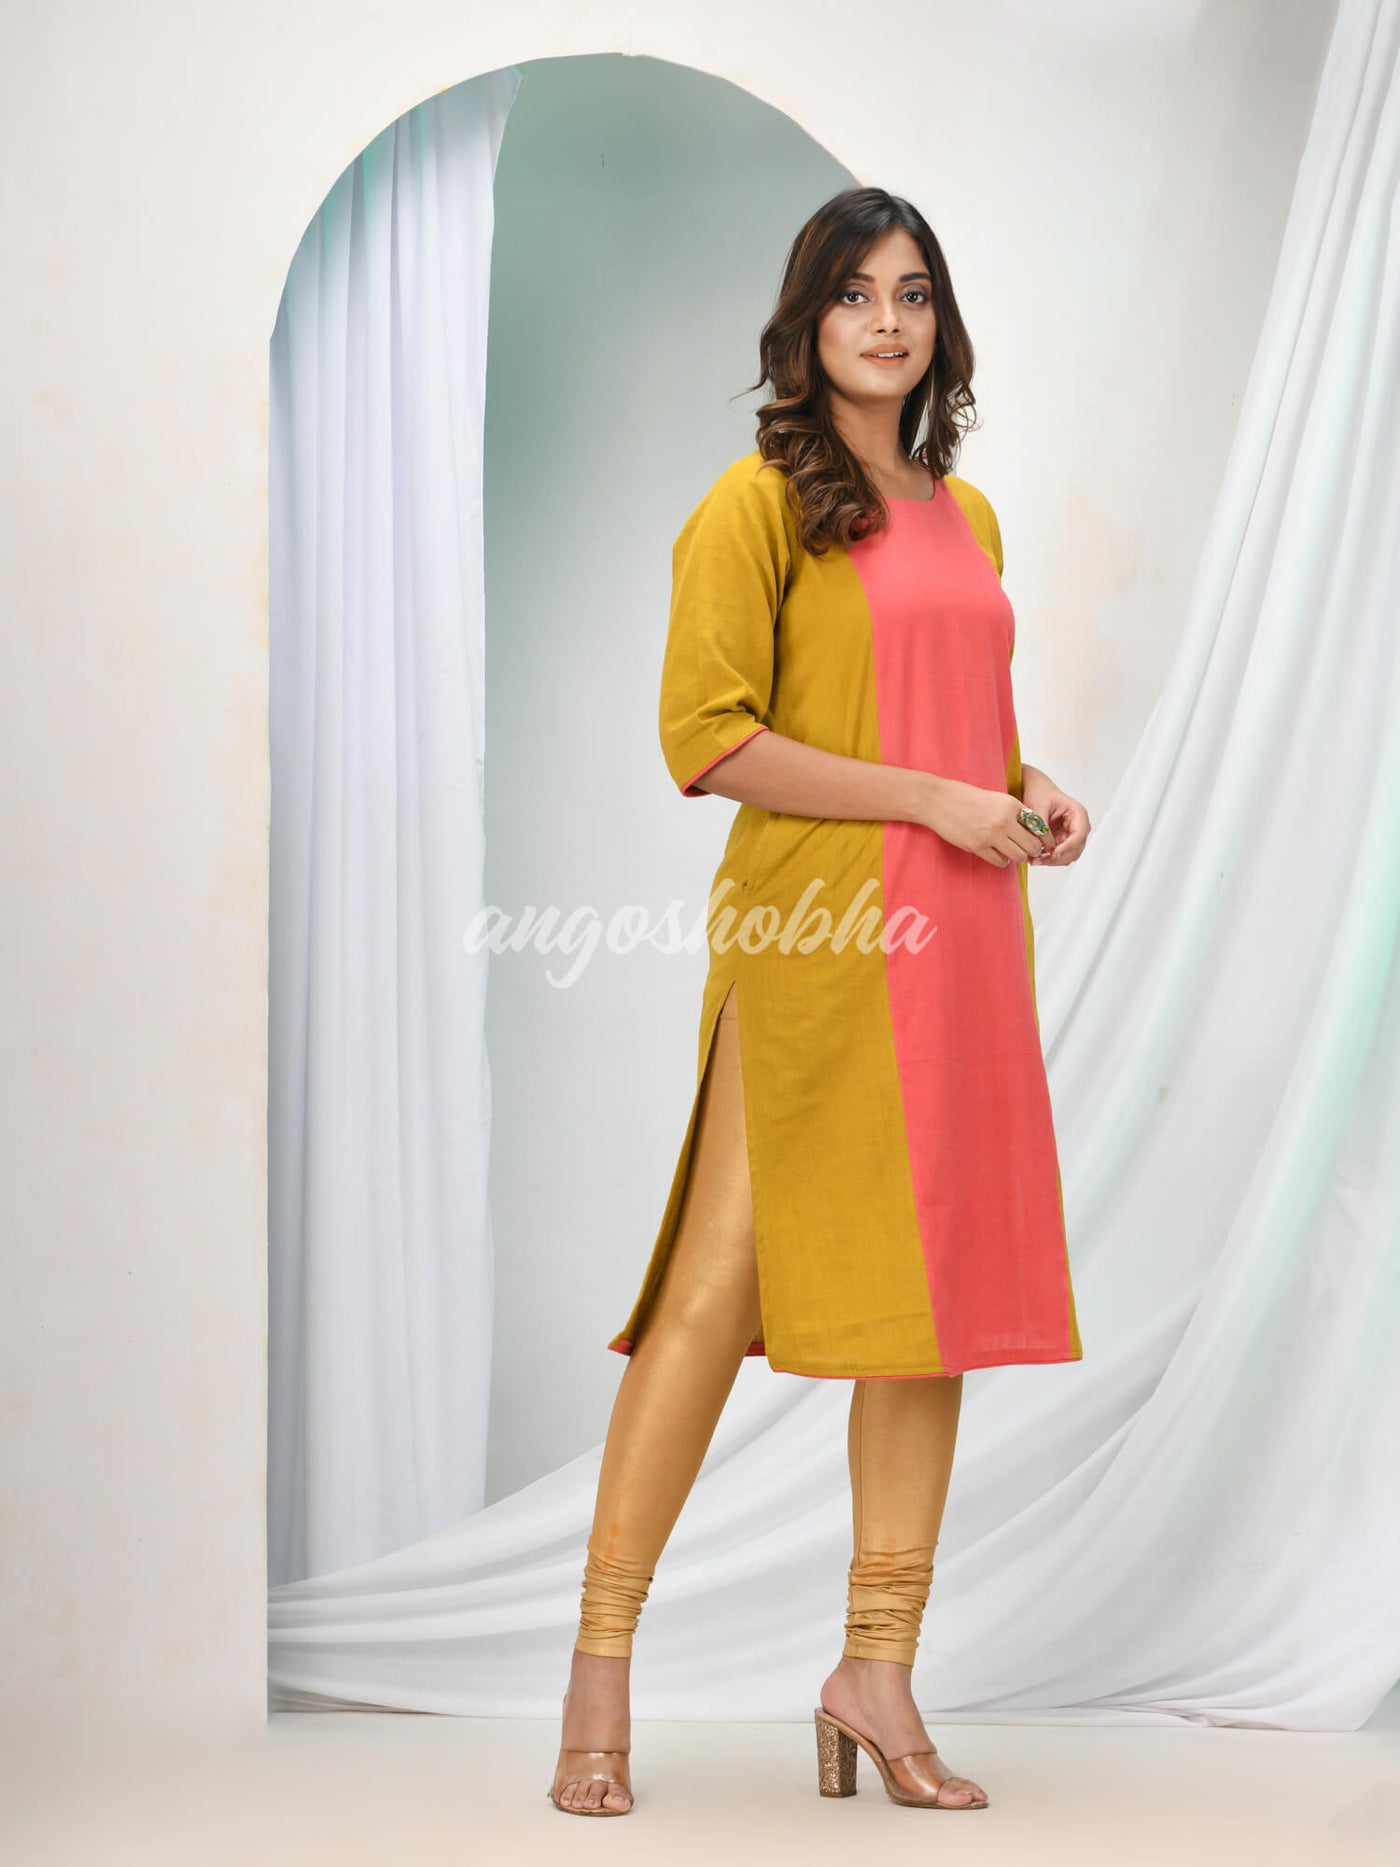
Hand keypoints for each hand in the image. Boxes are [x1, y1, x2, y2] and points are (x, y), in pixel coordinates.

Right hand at [920, 776, 1056, 867]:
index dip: (1045, 838)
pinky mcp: (978, 846)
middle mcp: (1004, 820)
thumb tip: (1032, 829)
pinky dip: (1002, 860)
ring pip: (1019, 856)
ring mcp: (991, 835)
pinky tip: (998, 854)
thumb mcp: (996, 798)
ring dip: (1019, 857)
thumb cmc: (966, 797)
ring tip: (1014, 853)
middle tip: (1029, 851)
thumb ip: (1014, 812)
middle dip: (1033, 850)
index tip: (1045, 843)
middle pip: (1032, 845)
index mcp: (1011, 805)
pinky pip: (1000, 861)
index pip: (1039, 826)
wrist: (939, 800)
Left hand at [1020, 765, 1090, 865]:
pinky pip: (1059, 855)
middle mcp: (1078, 825)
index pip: (1079, 835)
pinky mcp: (1062, 840)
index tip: (1053, 853)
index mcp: (1077, 813)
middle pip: (1075, 849)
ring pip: (1068, 855)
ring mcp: (1070, 834)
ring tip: (1034, 859)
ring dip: (1052, 860)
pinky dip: (1049, 859)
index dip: (1067, 847)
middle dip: (1057, 857)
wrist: (1035, 789)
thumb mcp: (1038, 807)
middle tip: (1038, 859)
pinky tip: (1036, 857)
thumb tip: (1043, 846)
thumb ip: (1041, 827)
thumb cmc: (1039, 792)